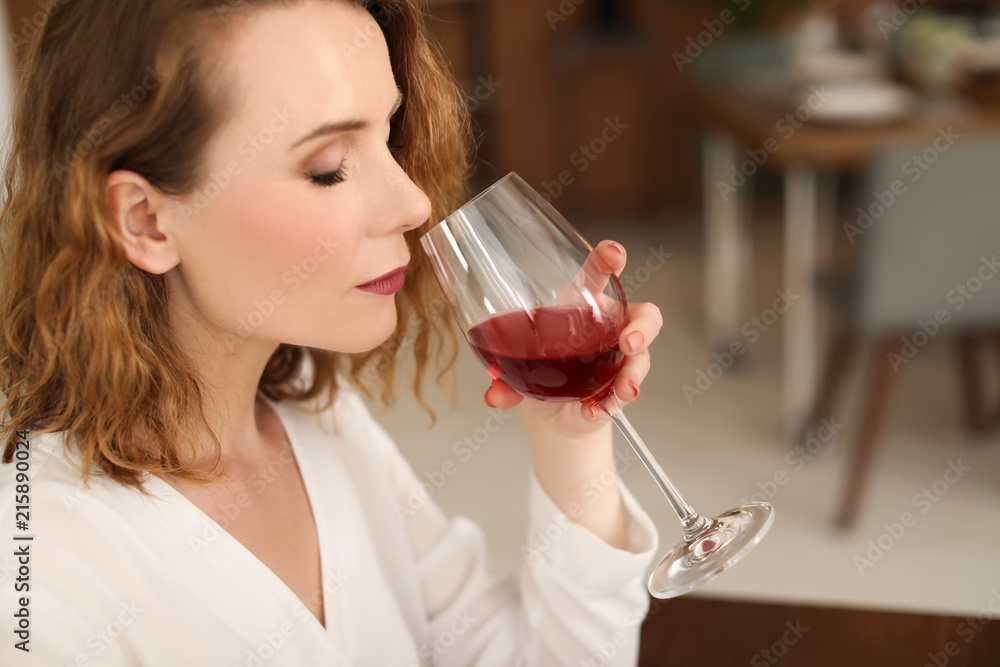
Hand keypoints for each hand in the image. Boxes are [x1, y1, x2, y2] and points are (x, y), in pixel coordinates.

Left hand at [482, 240, 663, 437]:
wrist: (552, 414)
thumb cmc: (540, 373)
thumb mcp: (518, 372)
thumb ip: (505, 381)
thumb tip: (495, 395)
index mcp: (580, 307)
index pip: (597, 275)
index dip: (608, 259)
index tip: (614, 252)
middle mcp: (607, 328)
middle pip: (642, 315)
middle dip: (642, 326)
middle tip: (629, 342)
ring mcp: (620, 358)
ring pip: (642, 357)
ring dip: (633, 374)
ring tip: (620, 392)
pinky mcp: (622, 385)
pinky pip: (627, 391)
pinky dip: (610, 404)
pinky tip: (594, 410)